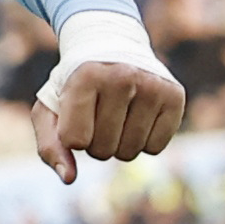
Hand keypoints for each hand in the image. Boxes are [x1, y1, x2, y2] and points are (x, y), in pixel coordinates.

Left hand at [33, 62, 184, 184]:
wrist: (111, 45)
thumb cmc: (75, 85)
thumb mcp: (50, 109)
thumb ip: (50, 146)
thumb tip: (68, 178)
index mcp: (86, 76)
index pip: (75, 140)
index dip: (72, 136)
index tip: (73, 115)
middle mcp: (122, 77)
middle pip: (103, 150)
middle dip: (95, 142)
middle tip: (96, 115)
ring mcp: (152, 85)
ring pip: (130, 152)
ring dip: (119, 144)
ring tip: (116, 114)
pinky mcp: (175, 95)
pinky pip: (155, 148)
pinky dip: (143, 141)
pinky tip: (137, 115)